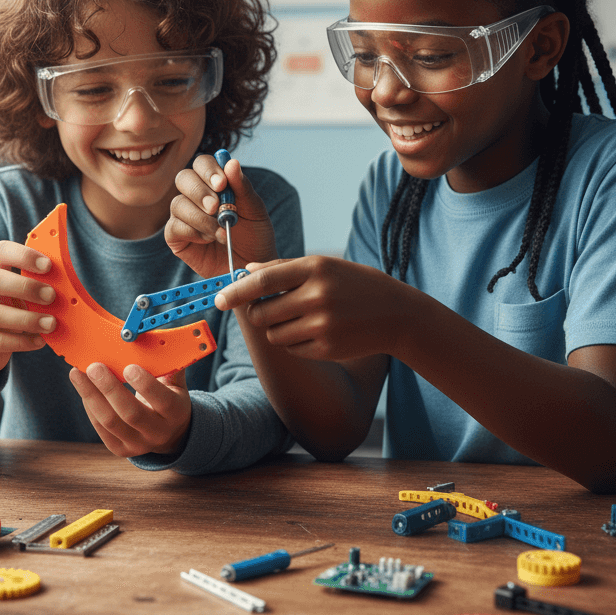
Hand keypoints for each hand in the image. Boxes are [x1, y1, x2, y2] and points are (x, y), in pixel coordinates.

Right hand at [0, 241, 56, 390]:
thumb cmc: (7, 311)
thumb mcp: (17, 293)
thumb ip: (35, 283)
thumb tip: (67, 281)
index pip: (0, 251)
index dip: (25, 255)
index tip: (48, 266)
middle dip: (26, 287)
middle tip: (51, 296)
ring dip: (28, 319)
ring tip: (51, 323)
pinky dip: (23, 341)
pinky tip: (39, 340)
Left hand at [69, 363, 191, 456]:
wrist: (169, 432)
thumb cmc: (169, 397)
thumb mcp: (176, 383)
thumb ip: (168, 365)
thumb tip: (156, 338)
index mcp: (176, 412)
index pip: (162, 400)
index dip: (145, 385)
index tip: (128, 366)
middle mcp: (158, 432)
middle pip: (131, 413)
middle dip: (109, 388)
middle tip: (94, 366)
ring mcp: (138, 444)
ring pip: (110, 421)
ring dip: (91, 395)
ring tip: (78, 373)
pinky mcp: (119, 448)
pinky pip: (100, 427)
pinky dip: (89, 405)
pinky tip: (83, 387)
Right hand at [166, 154, 276, 277]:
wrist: (252, 267)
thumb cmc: (254, 237)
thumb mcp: (255, 211)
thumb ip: (243, 187)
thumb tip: (231, 162)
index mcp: (214, 183)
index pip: (202, 164)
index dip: (209, 170)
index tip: (222, 184)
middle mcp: (195, 196)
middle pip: (184, 178)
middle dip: (199, 192)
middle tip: (216, 208)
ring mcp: (183, 216)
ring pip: (178, 204)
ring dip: (201, 218)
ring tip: (221, 232)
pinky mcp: (176, 237)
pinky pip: (174, 227)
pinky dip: (193, 232)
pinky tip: (209, 239)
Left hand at [214, 255, 409, 361]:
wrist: (396, 314)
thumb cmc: (354, 284)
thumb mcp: (324, 266)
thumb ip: (284, 268)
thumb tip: (246, 271)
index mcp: (315, 269)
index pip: (263, 281)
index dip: (236, 291)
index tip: (219, 298)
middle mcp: (317, 296)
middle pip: (261, 312)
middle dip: (256, 313)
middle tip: (267, 308)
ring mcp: (323, 325)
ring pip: (273, 333)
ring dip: (275, 328)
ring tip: (297, 318)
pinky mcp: (326, 349)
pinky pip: (290, 348)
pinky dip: (293, 342)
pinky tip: (313, 331)